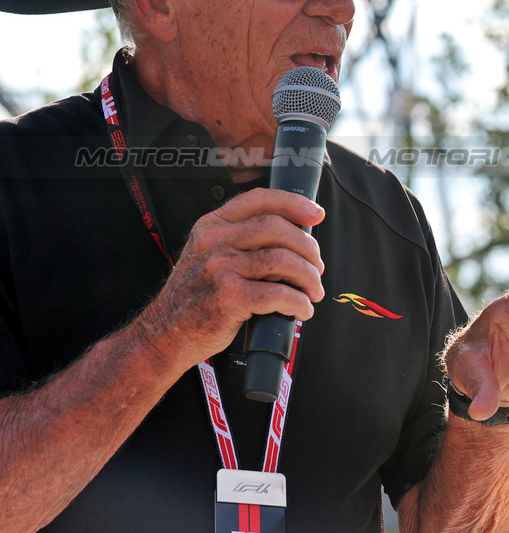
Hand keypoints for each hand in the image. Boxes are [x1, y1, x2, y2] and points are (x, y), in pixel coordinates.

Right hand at [135, 188, 326, 367]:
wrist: (166, 332)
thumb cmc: (197, 295)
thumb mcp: (209, 254)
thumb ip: (243, 240)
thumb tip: (296, 240)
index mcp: (212, 226)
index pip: (258, 200)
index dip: (293, 203)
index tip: (315, 214)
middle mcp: (214, 242)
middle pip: (277, 229)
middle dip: (308, 247)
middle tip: (317, 267)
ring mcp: (219, 269)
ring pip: (281, 260)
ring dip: (308, 277)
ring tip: (314, 291)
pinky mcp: (228, 298)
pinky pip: (277, 294)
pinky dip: (298, 302)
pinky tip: (302, 309)